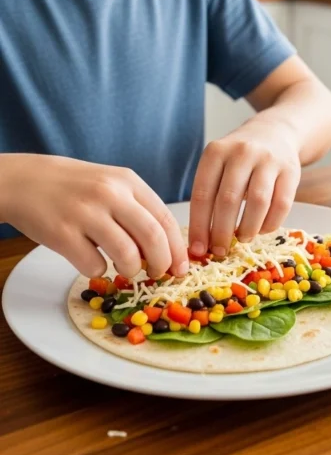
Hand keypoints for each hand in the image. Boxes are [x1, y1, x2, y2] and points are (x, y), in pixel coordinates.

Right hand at [0, 154, 189, 278]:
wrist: (25, 180)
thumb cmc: (74, 187)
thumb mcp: (111, 183)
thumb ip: (137, 208)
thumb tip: (166, 247)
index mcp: (127, 181)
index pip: (165, 218)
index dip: (177, 248)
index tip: (181, 267)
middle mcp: (109, 194)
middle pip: (153, 238)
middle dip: (161, 264)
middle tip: (157, 274)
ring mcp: (85, 213)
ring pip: (127, 256)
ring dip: (130, 270)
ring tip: (123, 268)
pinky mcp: (63, 234)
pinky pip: (94, 265)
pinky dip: (97, 270)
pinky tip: (90, 258)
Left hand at [188, 122, 300, 256]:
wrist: (275, 132)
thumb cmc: (238, 159)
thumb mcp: (217, 165)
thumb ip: (209, 196)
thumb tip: (200, 241)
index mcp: (216, 152)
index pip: (203, 194)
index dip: (199, 226)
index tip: (197, 249)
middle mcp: (242, 152)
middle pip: (228, 200)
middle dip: (222, 232)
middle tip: (219, 251)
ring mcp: (269, 160)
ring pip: (257, 202)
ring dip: (247, 228)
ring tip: (242, 239)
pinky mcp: (291, 170)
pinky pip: (281, 204)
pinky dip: (270, 224)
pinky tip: (261, 230)